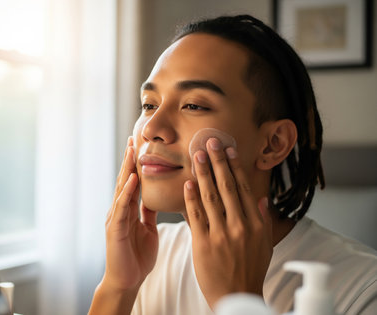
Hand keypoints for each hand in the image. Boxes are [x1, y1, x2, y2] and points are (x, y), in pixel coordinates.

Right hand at [102, 137, 158, 291]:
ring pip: (121, 189)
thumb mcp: (147, 228)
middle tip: (134, 138)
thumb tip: (153, 197)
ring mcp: (115, 218)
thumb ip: (147, 212)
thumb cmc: (137, 256)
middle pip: (124, 179)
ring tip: (132, 150)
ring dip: (126, 169)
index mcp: (128, 210)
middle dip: (129, 159)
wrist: (127, 280)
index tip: (140, 144)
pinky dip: (126, 192)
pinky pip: (122, 207)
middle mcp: (119, 210)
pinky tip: (131, 179)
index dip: (136, 163)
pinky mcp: (114, 229)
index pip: (132, 181)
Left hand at [183, 138, 272, 308]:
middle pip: (227, 187)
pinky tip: (188, 183)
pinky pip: (196, 216)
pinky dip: (191, 198)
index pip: (244, 188)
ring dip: (204, 174)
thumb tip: (262, 199)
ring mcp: (221, 234)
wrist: (237, 297)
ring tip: (197, 155)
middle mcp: (240, 226)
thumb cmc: (251, 271)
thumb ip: (263, 221)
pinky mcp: (204, 244)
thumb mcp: (265, 245)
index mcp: (256, 224)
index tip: (228, 150)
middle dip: (218, 162)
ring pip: (211, 197)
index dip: (235, 167)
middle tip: (210, 142)